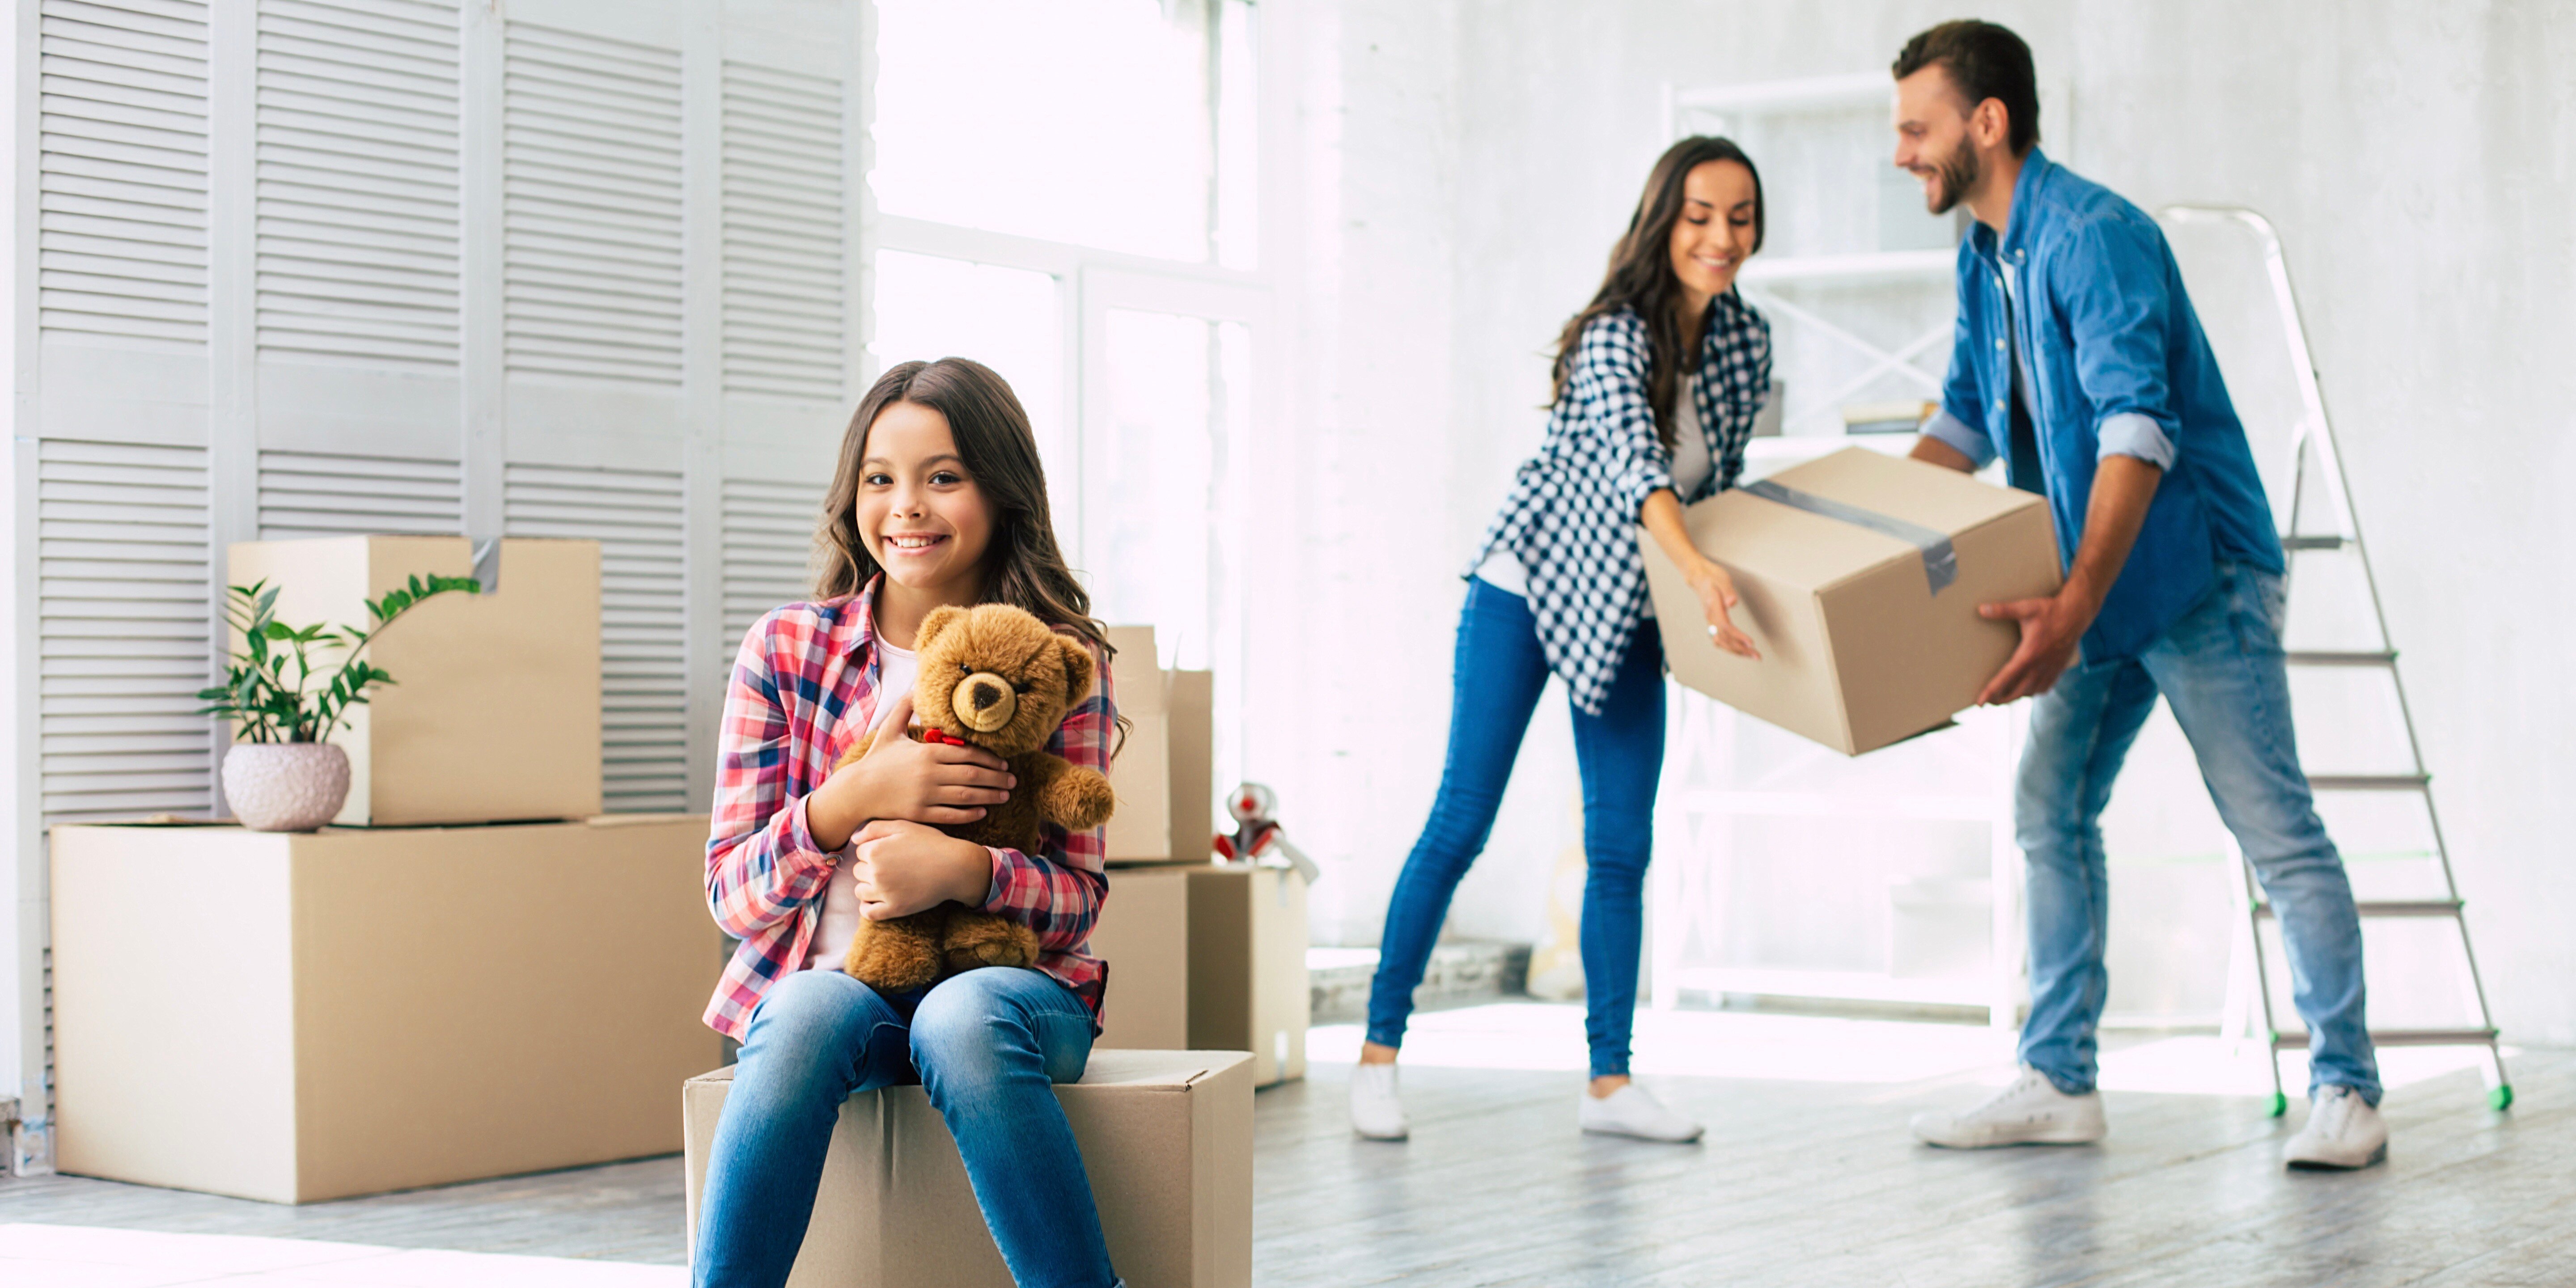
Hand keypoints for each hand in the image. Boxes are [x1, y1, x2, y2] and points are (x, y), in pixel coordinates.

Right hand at [807, 692, 1014, 848]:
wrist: (857, 791)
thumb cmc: (876, 760)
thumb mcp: (889, 730)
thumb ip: (904, 707)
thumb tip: (915, 687)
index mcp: (927, 752)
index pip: (968, 754)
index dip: (989, 759)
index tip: (1004, 762)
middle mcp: (930, 774)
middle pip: (973, 775)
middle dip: (996, 778)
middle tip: (1012, 781)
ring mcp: (925, 795)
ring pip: (966, 796)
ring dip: (990, 796)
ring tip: (1005, 796)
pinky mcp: (920, 814)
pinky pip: (951, 815)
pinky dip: (969, 814)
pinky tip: (982, 811)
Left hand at [849, 819, 991, 919]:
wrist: (955, 867)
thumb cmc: (931, 843)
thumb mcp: (904, 826)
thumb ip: (875, 828)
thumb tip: (854, 839)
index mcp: (875, 851)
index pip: (860, 852)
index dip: (874, 850)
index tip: (890, 851)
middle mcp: (875, 872)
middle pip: (858, 871)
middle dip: (870, 868)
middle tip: (891, 866)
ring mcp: (884, 893)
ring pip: (860, 891)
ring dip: (868, 886)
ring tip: (885, 882)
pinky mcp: (894, 909)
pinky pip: (869, 913)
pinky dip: (867, 908)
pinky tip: (875, 901)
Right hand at [1688, 559, 1759, 659]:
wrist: (1699, 576)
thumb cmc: (1712, 577)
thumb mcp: (1722, 579)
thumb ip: (1727, 591)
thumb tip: (1732, 602)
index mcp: (1712, 607)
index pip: (1726, 627)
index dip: (1738, 637)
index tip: (1751, 643)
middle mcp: (1710, 617)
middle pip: (1724, 638)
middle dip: (1741, 649)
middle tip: (1757, 655)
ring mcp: (1710, 621)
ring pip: (1721, 642)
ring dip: (1736, 650)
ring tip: (1751, 655)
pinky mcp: (1712, 623)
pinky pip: (1719, 639)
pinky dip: (1730, 647)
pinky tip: (1739, 649)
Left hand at [1975, 591, 2094, 704]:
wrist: (2077, 614)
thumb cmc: (2050, 610)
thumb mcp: (2025, 608)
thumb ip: (2002, 610)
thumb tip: (1981, 609)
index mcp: (2030, 653)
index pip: (2006, 677)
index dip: (1991, 691)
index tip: (1980, 702)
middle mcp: (2040, 665)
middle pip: (2017, 691)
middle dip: (2001, 699)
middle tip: (1987, 702)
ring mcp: (2051, 668)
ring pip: (2031, 692)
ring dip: (2017, 697)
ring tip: (2003, 698)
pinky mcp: (2059, 668)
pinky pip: (2045, 687)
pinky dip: (2033, 692)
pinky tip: (2027, 692)